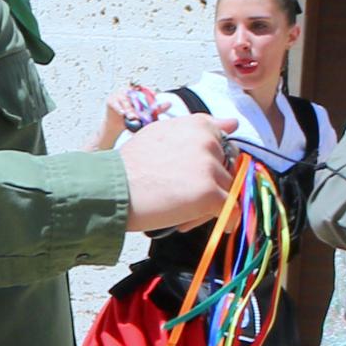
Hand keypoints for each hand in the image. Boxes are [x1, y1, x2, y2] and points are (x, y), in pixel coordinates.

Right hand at [116, 112, 232, 232]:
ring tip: (180, 212)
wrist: (112, 189)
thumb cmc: (131, 165)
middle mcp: (208, 141)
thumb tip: (233, 122)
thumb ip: (198, 128)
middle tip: (182, 196)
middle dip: (211, 184)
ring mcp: (210, 168)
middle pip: (227, 169)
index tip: (196, 174)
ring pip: (228, 191)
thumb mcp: (164, 133)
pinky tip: (195, 222)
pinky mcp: (210, 194)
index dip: (211, 162)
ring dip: (210, 204)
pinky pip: (230, 211)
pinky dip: (222, 222)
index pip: (224, 144)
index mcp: (198, 125)